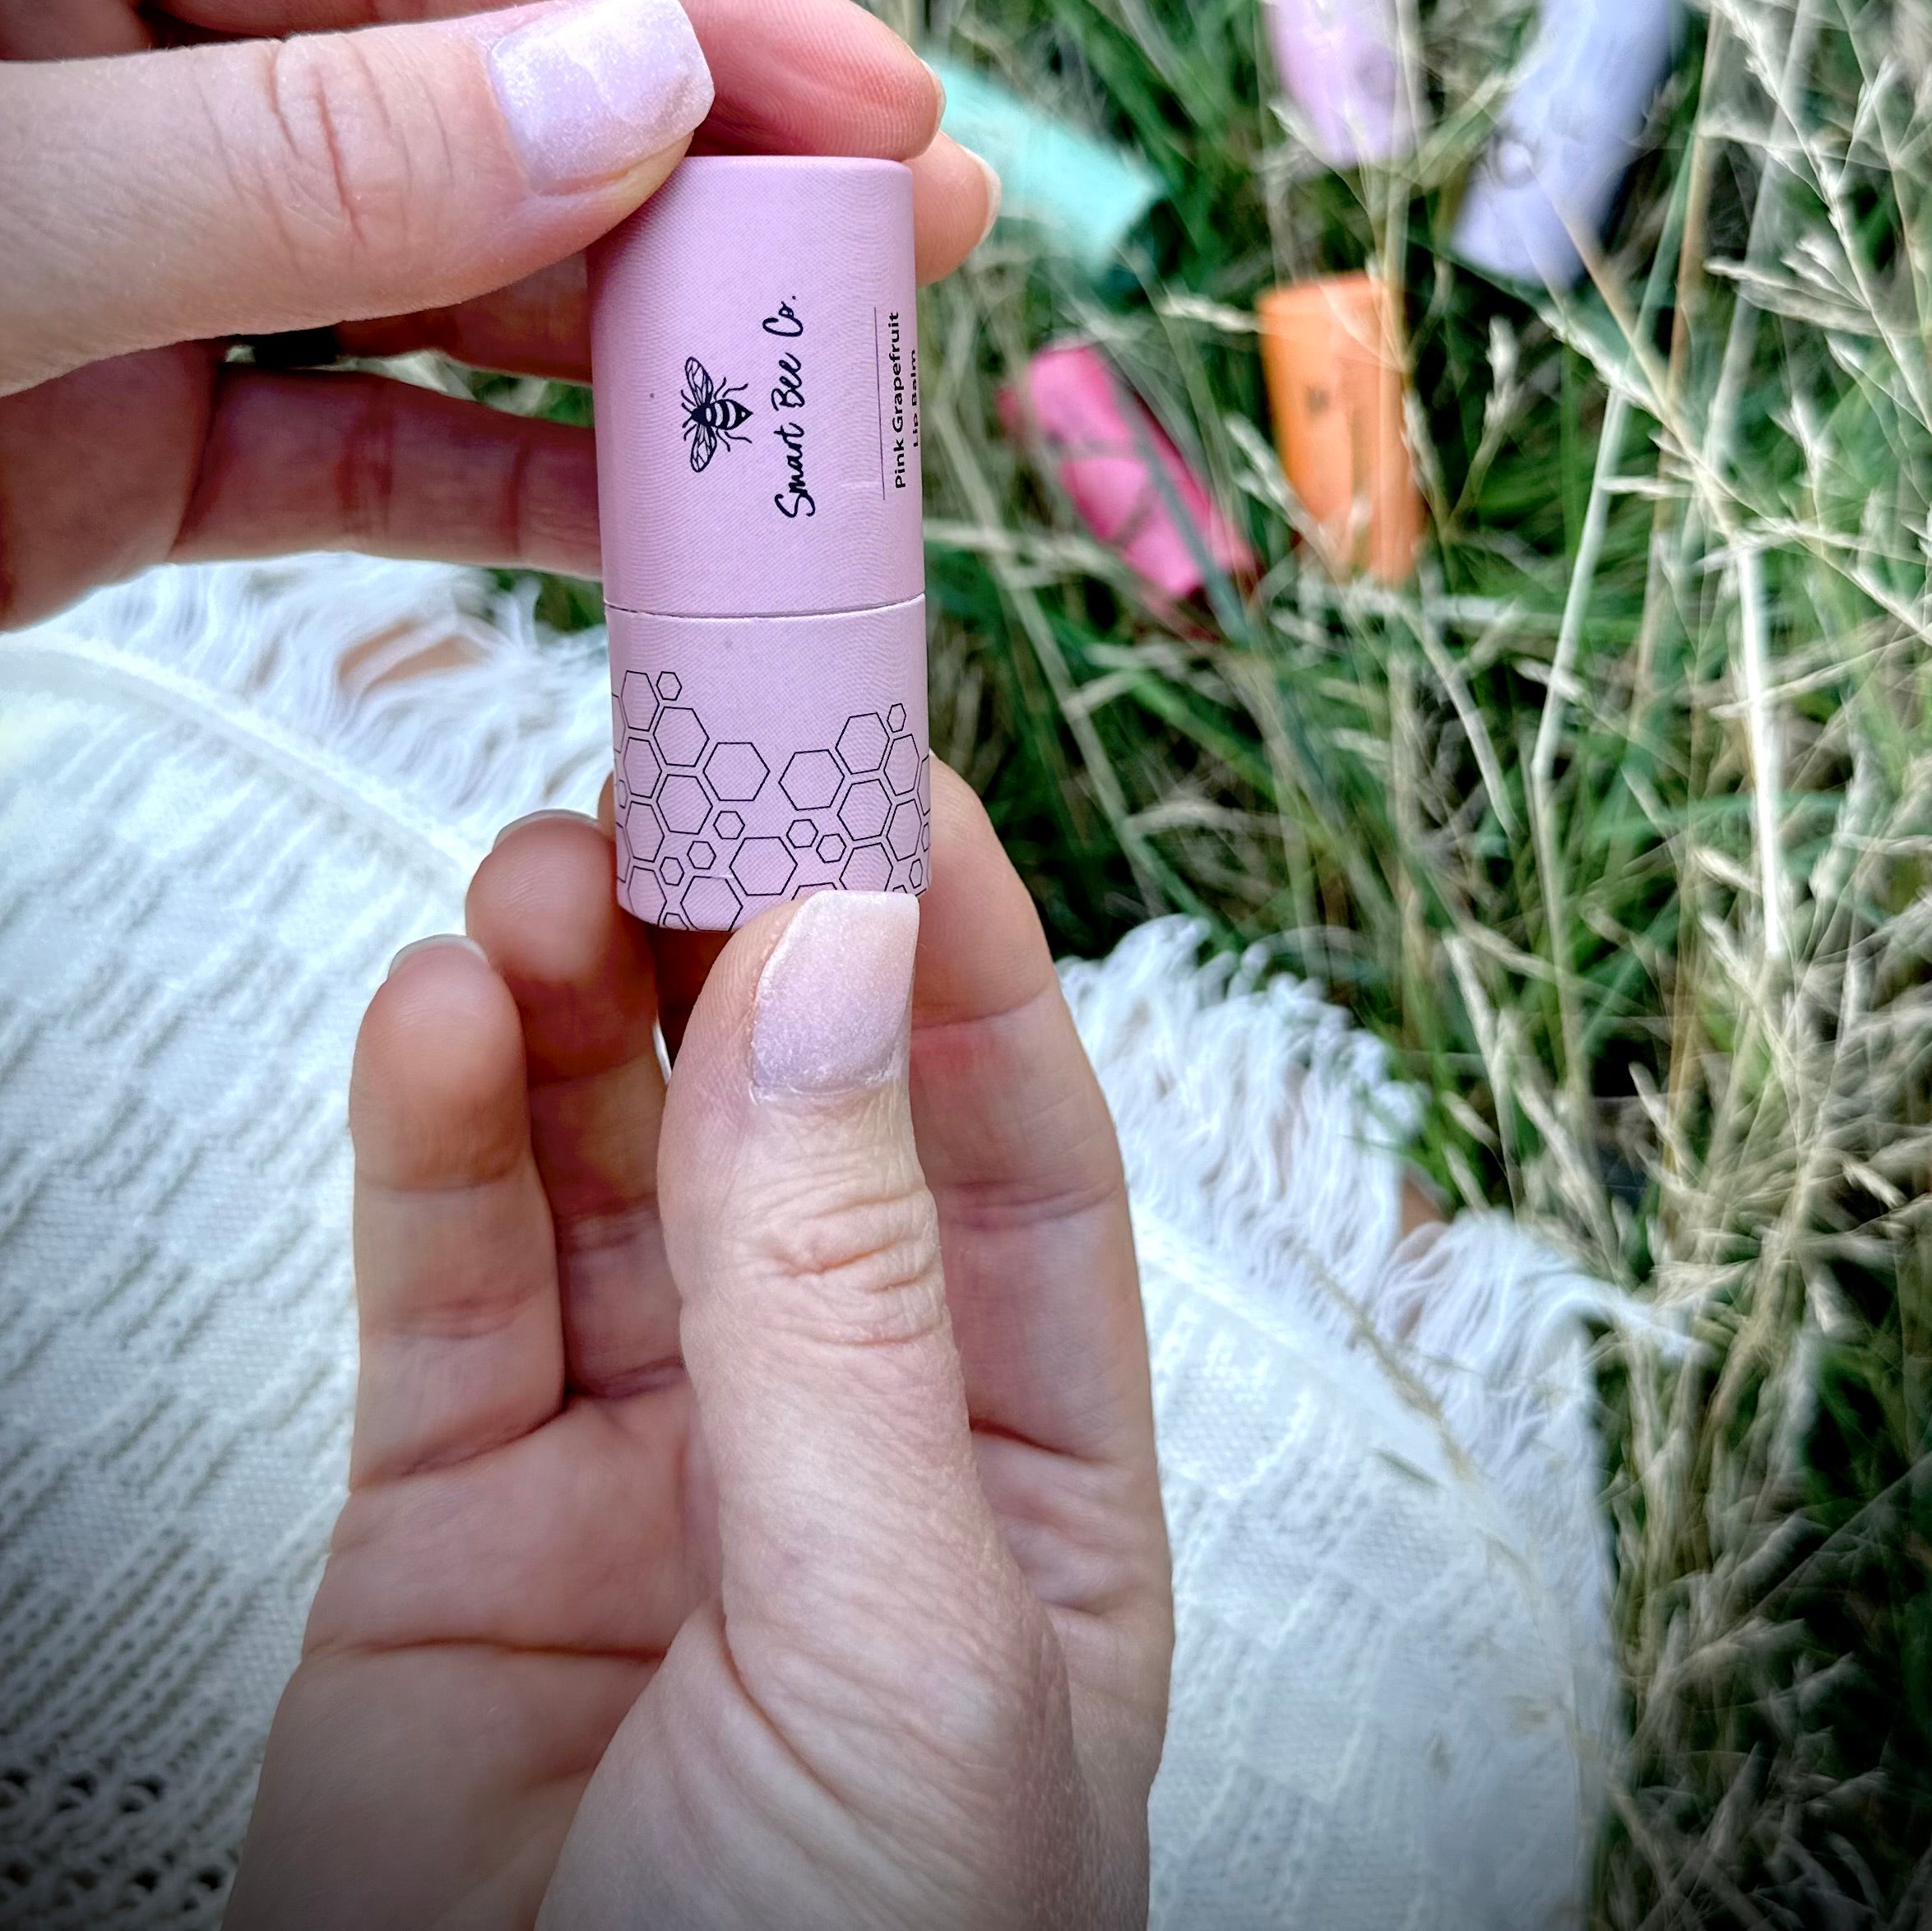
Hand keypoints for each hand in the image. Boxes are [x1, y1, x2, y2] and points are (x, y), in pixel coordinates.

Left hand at [0, 0, 994, 627]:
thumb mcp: (4, 202)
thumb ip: (305, 153)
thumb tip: (637, 91)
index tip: (875, 91)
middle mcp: (127, 75)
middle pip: (472, 96)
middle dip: (703, 169)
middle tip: (922, 229)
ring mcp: (143, 271)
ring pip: (443, 290)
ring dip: (642, 348)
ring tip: (837, 387)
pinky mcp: (131, 461)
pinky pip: (360, 462)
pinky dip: (512, 504)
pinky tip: (665, 531)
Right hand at [229, 773, 1170, 1929]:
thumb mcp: (900, 1640)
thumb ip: (843, 1302)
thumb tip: (834, 974)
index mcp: (1022, 1485)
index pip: (1008, 1146)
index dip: (948, 945)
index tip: (882, 771)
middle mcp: (836, 1452)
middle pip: (793, 1123)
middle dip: (741, 940)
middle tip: (686, 766)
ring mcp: (638, 1479)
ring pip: (608, 1170)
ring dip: (575, 1001)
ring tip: (546, 867)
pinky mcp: (449, 1525)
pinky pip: (448, 1284)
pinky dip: (433, 1133)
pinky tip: (433, 1008)